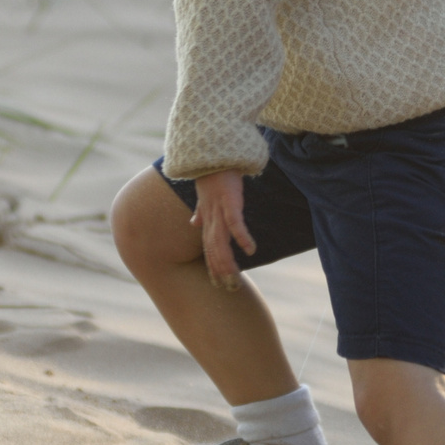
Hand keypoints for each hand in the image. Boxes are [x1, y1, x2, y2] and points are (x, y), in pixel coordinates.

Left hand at [194, 170, 257, 290]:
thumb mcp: (204, 198)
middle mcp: (211, 220)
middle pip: (214, 251)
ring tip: (235, 277)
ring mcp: (219, 212)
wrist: (212, 156)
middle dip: (220, 271)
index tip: (218, 284)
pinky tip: (250, 249)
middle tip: (229, 288)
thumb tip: (194, 222)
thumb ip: (200, 212)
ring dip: (228, 261)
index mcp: (207, 220)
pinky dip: (242, 237)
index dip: (213, 267)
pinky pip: (235, 224)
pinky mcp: (229, 203)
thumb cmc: (211, 176)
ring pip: (221, 243)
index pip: (209, 250)